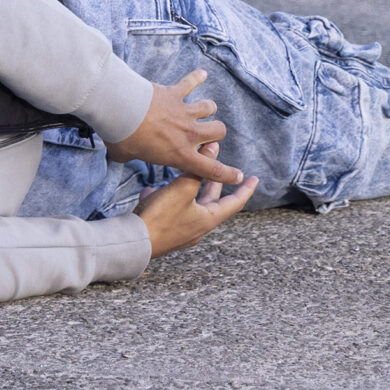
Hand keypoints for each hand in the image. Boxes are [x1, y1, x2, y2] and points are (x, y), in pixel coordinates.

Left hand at [106, 70, 244, 184]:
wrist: (120, 110)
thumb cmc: (122, 137)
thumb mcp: (126, 156)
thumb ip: (132, 156)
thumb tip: (124, 153)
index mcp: (180, 154)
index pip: (211, 169)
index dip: (228, 174)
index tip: (239, 176)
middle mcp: (188, 133)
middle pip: (219, 132)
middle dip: (215, 134)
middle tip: (203, 135)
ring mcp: (184, 111)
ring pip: (209, 107)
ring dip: (207, 109)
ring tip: (201, 109)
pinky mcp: (175, 93)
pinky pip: (190, 82)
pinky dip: (196, 77)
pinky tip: (202, 74)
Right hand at [137, 159, 258, 257]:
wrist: (134, 242)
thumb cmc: (161, 216)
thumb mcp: (182, 188)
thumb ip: (199, 168)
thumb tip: (213, 147)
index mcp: (208, 219)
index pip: (235, 203)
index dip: (245, 189)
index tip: (255, 179)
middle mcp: (198, 228)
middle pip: (212, 202)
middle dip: (214, 183)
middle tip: (221, 170)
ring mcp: (182, 232)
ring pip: (191, 205)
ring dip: (189, 189)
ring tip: (185, 174)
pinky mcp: (166, 233)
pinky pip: (172, 212)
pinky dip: (168, 198)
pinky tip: (152, 191)